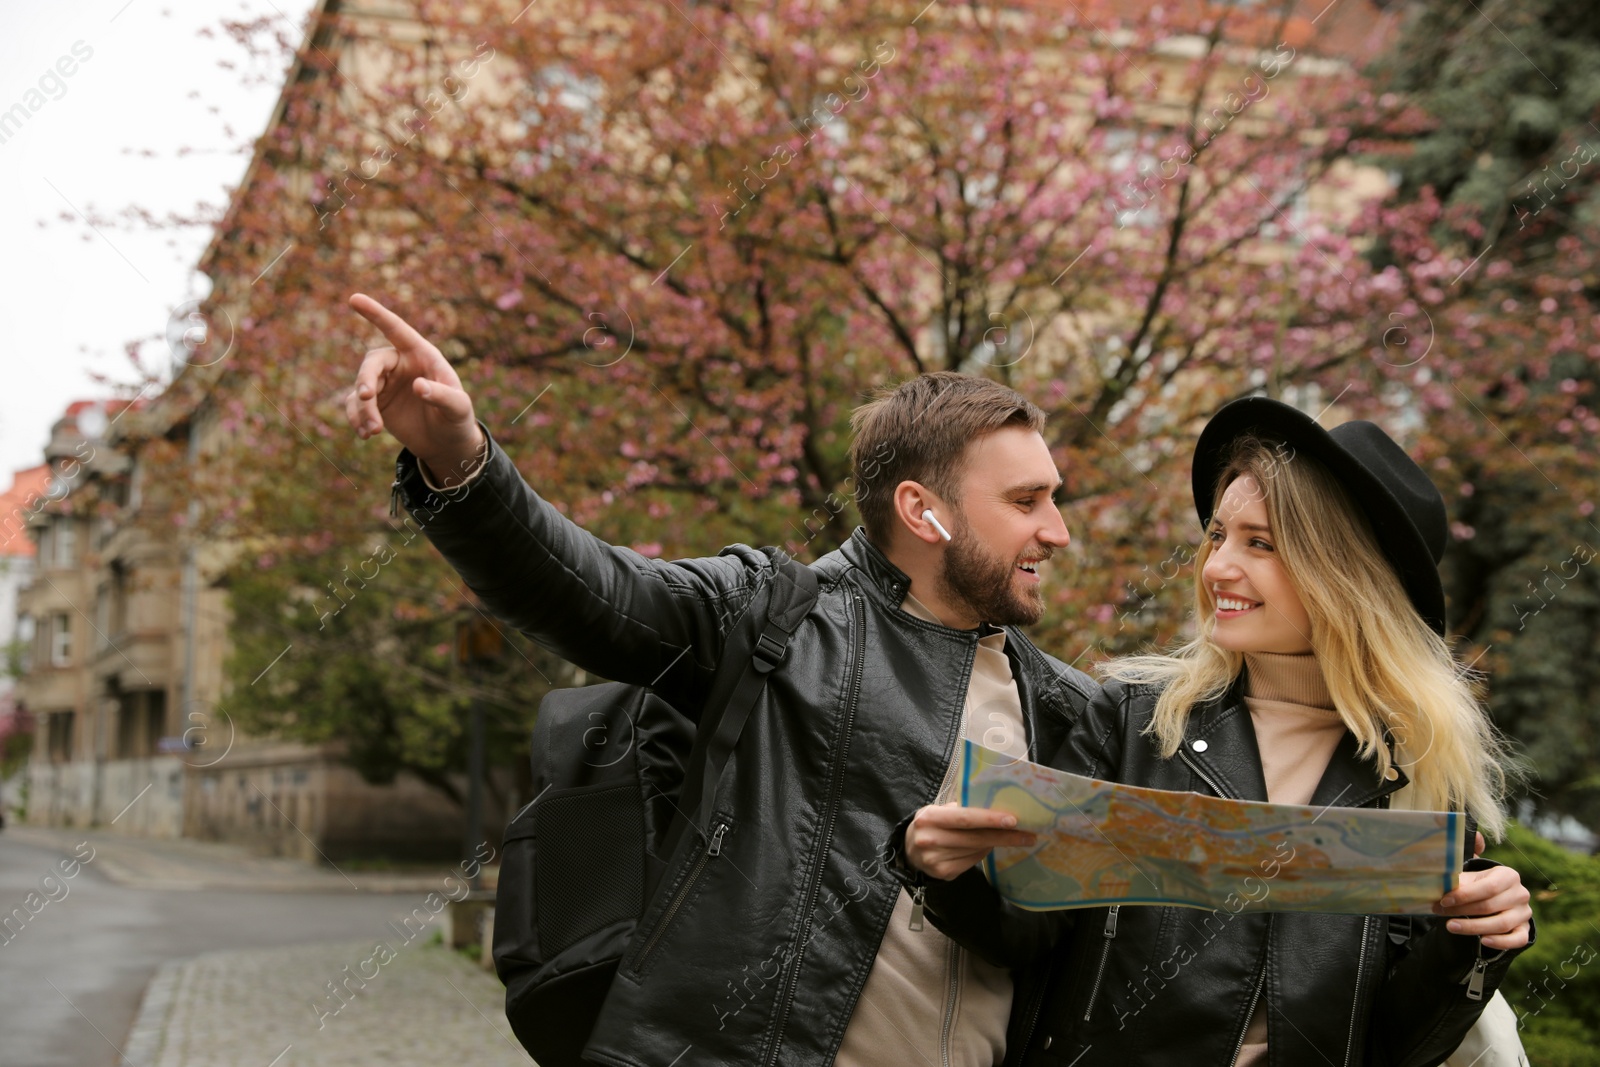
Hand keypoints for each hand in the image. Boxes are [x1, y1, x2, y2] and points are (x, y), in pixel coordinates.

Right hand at [346, 294, 483, 483]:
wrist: (446, 443)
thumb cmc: (457, 418)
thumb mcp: (458, 408)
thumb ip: (442, 395)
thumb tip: (418, 386)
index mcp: (421, 355)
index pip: (396, 329)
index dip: (376, 314)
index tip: (354, 299)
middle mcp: (400, 364)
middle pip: (372, 362)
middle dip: (365, 379)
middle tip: (366, 398)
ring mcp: (385, 383)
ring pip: (361, 388)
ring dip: (362, 409)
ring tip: (374, 432)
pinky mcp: (375, 403)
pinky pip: (355, 405)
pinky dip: (356, 419)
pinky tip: (366, 434)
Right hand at [905, 803, 1036, 881]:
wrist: (909, 850)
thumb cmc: (931, 825)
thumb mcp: (939, 811)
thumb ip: (961, 810)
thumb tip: (995, 808)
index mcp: (929, 818)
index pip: (964, 818)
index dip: (989, 819)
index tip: (1012, 820)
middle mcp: (930, 839)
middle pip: (974, 838)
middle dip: (1004, 836)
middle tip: (1027, 834)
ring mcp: (935, 859)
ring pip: (976, 851)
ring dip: (996, 844)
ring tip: (1014, 838)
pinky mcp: (943, 873)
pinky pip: (971, 862)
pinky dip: (982, 853)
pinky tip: (988, 847)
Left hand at [1432, 865, 1531, 950]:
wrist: (1498, 898)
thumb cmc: (1480, 886)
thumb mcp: (1472, 879)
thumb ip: (1461, 882)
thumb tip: (1441, 886)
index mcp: (1508, 876)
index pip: (1488, 887)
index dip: (1464, 895)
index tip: (1444, 901)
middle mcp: (1520, 894)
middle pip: (1490, 906)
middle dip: (1462, 911)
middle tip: (1440, 913)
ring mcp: (1524, 913)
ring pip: (1501, 924)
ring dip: (1473, 927)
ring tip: (1451, 926)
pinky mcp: (1525, 930)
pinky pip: (1517, 940)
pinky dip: (1501, 942)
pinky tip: (1483, 941)